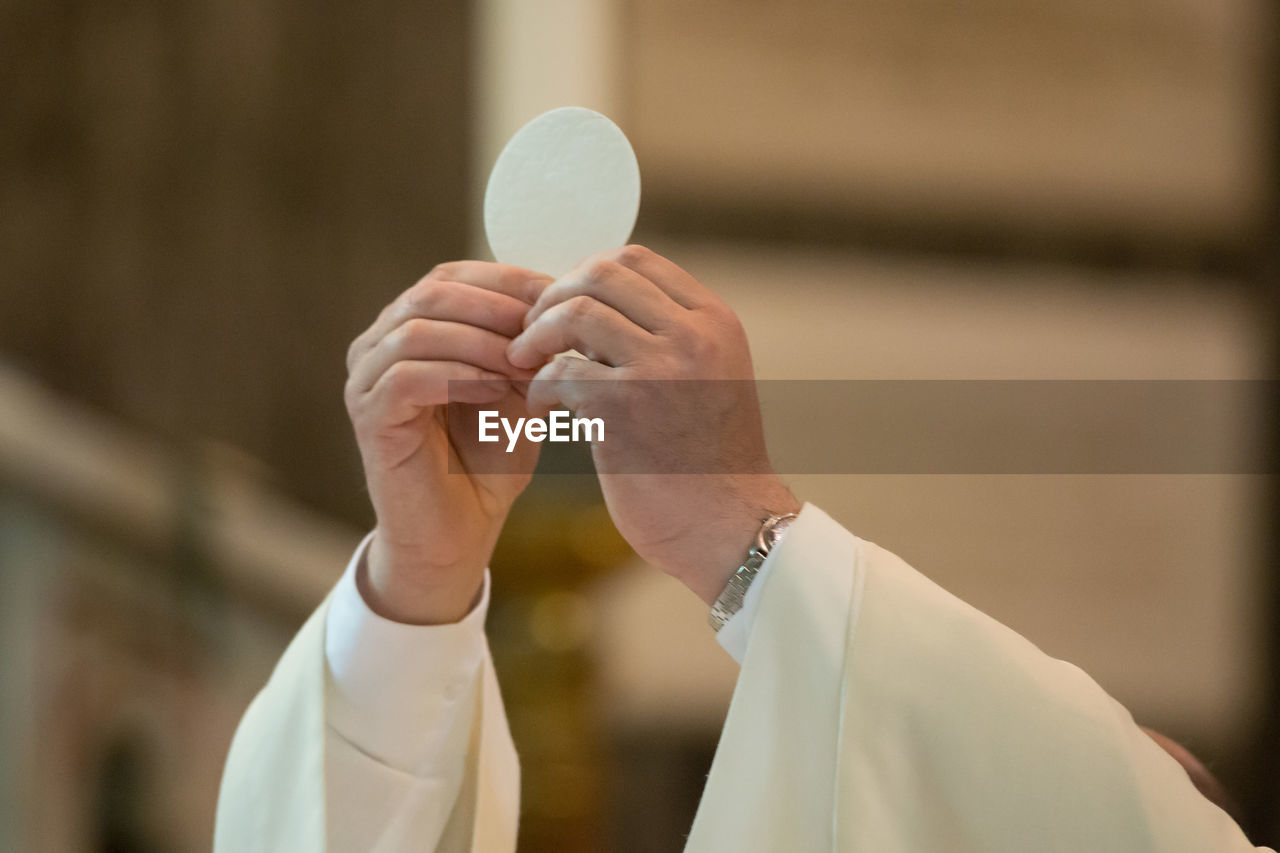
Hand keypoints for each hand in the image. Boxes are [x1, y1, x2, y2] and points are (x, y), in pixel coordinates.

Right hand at [345, 262, 549, 622]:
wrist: (459, 534)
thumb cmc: (488, 462)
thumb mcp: (517, 390)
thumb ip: (526, 345)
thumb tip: (562, 298)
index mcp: (409, 328)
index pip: (452, 277)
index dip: (506, 279)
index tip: (559, 294)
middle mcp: (377, 345)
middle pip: (432, 293)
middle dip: (496, 306)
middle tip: (544, 327)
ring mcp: (365, 379)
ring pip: (418, 330)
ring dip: (481, 342)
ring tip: (527, 364)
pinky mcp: (367, 416)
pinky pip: (407, 376)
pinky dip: (459, 376)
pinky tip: (497, 391)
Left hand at [507, 245, 799, 604]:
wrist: (730, 528)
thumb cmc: (710, 463)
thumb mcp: (710, 379)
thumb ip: (669, 338)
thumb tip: (594, 305)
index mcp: (715, 321)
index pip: (636, 259)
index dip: (586, 277)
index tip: (565, 311)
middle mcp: (693, 334)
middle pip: (601, 273)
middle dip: (555, 297)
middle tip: (534, 333)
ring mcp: (661, 368)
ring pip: (574, 312)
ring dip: (537, 336)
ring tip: (526, 366)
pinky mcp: (624, 409)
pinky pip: (559, 371)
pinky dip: (539, 387)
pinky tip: (544, 411)